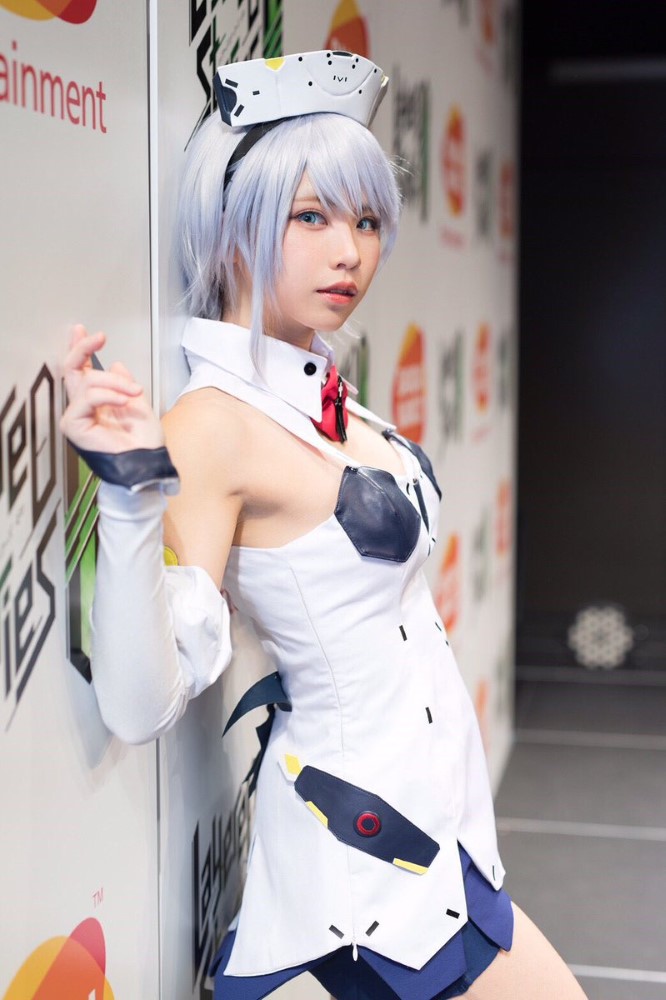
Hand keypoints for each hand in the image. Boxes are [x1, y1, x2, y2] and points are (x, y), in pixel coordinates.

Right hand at [60, 325, 163, 453]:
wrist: (148, 463)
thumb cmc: (145, 444)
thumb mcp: (140, 405)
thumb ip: (126, 385)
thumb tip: (117, 364)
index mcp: (98, 403)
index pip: (83, 372)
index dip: (81, 350)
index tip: (84, 331)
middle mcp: (85, 408)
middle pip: (73, 371)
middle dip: (84, 349)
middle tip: (98, 337)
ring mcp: (78, 417)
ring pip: (87, 382)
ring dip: (115, 382)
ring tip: (134, 391)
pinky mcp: (75, 426)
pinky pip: (87, 398)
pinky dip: (107, 395)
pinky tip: (123, 399)